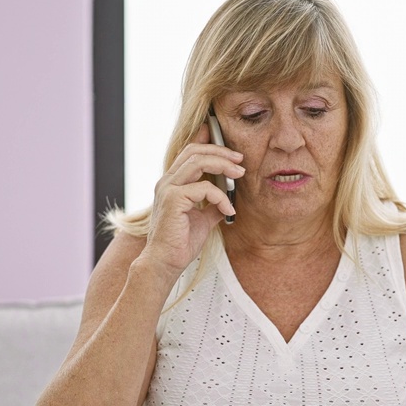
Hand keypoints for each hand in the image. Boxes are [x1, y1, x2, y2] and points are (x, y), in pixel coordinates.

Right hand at [141, 123, 242, 276]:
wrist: (165, 263)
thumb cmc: (180, 243)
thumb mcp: (202, 219)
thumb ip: (212, 205)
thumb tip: (228, 199)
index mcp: (172, 183)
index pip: (189, 153)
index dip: (208, 143)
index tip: (231, 148)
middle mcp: (167, 182)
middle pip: (194, 151)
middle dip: (220, 151)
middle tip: (240, 160)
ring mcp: (168, 188)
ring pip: (198, 162)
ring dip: (223, 165)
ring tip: (240, 174)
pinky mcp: (173, 199)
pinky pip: (203, 188)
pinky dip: (220, 197)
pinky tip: (229, 210)